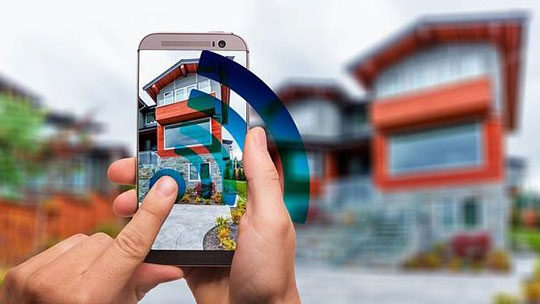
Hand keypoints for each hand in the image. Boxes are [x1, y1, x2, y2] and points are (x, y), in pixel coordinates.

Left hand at [0, 176, 182, 303]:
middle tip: (110, 281)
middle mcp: (58, 284)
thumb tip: (171, 267)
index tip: (164, 189)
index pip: (130, 246)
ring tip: (84, 284)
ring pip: (82, 240)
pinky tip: (65, 280)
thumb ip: (142, 283)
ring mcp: (35, 276)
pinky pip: (59, 247)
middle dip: (113, 257)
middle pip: (105, 241)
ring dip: (90, 256)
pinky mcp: (19, 271)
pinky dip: (68, 259)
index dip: (151, 215)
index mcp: (90, 297)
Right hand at [107, 127, 299, 302]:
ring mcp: (202, 231)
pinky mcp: (188, 253)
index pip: (211, 161)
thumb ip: (261, 179)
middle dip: (151, 173)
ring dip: (142, 202)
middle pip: (182, 182)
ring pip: (167, 207)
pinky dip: (145, 230)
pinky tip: (130, 225)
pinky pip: (163, 236)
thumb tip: (256, 135)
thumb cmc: (270, 272)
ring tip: (121, 202)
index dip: (184, 147)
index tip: (160, 137)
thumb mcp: (270, 219)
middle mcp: (221, 209)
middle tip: (124, 169)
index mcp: (243, 195)